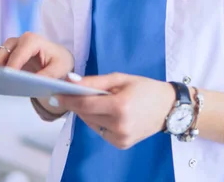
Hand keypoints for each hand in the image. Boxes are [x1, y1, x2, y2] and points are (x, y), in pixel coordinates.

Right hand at [0, 32, 73, 97]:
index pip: (17, 54)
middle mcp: (15, 42)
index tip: (7, 81)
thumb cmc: (58, 61)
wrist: (56, 58)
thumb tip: (34, 82)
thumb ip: (49, 75)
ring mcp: (5, 49)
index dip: (11, 68)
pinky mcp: (0, 57)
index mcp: (31, 41)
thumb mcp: (60, 68)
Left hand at [54, 73, 175, 149]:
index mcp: (120, 106)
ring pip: (91, 123)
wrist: (168, 108)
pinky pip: (100, 130)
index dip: (68, 100)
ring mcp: (120, 138)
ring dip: (88, 112)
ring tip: (96, 100)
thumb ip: (95, 82)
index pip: (85, 105)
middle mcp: (119, 126)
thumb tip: (70, 82)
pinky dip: (99, 120)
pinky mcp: (121, 144)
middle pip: (86, 114)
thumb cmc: (145, 88)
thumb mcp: (120, 79)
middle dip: (77, 103)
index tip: (54, 94)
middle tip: (72, 92)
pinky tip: (108, 112)